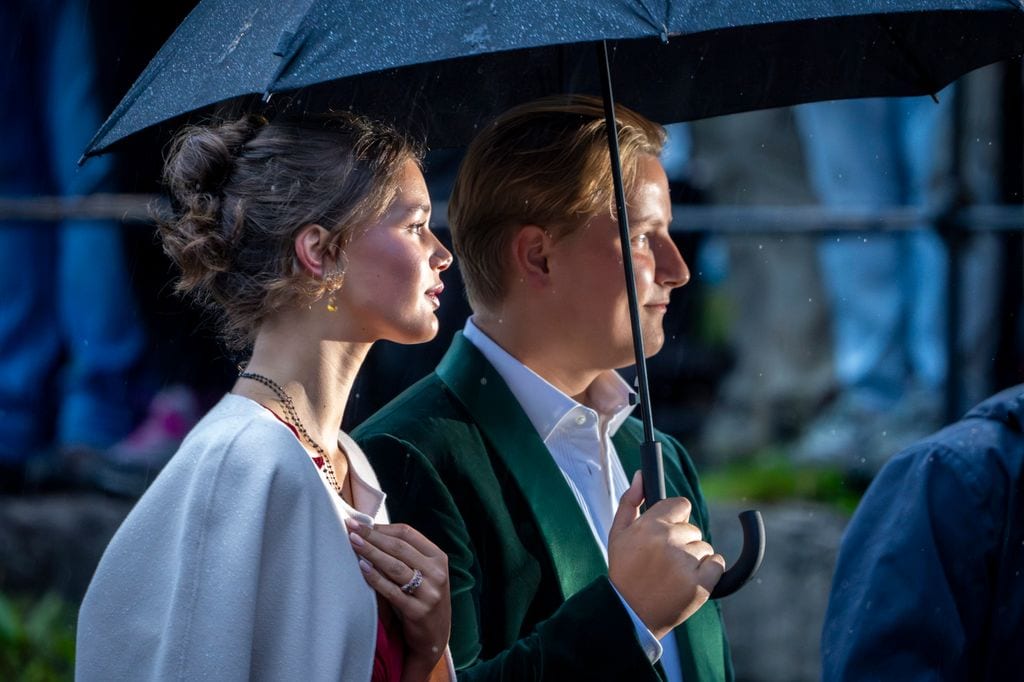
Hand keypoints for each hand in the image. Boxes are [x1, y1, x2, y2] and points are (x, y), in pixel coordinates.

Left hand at [346, 519, 450, 680]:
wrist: (435, 637)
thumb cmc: (423, 598)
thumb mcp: (424, 573)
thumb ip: (406, 555)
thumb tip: (371, 532)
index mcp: (438, 557)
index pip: (408, 533)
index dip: (382, 527)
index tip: (361, 523)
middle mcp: (437, 573)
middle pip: (399, 547)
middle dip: (372, 536)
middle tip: (351, 527)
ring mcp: (430, 593)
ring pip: (395, 566)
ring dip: (371, 551)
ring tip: (352, 542)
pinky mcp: (418, 611)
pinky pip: (392, 591)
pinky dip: (375, 577)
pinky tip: (361, 567)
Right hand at [607, 471, 724, 639]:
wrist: (630, 613)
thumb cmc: (624, 571)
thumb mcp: (618, 533)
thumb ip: (630, 501)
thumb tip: (641, 475)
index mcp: (649, 526)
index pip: (680, 504)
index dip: (675, 518)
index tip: (667, 531)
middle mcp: (668, 541)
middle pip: (692, 528)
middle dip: (681, 541)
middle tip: (663, 560)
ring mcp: (685, 564)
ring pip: (704, 547)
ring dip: (694, 558)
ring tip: (672, 574)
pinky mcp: (700, 585)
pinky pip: (718, 564)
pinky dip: (709, 571)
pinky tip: (689, 580)